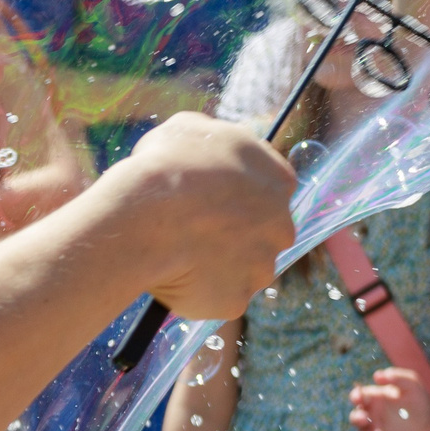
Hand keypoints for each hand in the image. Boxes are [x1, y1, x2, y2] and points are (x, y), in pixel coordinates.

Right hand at [121, 114, 295, 321]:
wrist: (148, 215)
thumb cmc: (167, 165)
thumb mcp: (189, 129)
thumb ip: (214, 142)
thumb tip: (208, 148)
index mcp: (278, 180)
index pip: (268, 193)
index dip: (237, 199)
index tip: (211, 204)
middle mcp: (281, 226)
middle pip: (260, 237)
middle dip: (232, 237)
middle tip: (191, 232)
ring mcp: (261, 268)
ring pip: (239, 271)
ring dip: (214, 266)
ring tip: (174, 254)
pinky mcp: (236, 300)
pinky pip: (215, 300)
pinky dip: (195, 292)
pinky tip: (170, 276)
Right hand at [349, 367, 429, 430]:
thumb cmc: (419, 401)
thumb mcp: (412, 383)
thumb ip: (396, 376)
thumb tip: (377, 376)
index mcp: (373, 399)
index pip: (358, 397)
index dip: (355, 397)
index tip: (359, 397)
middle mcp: (371, 417)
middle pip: (355, 418)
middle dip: (356, 418)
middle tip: (363, 418)